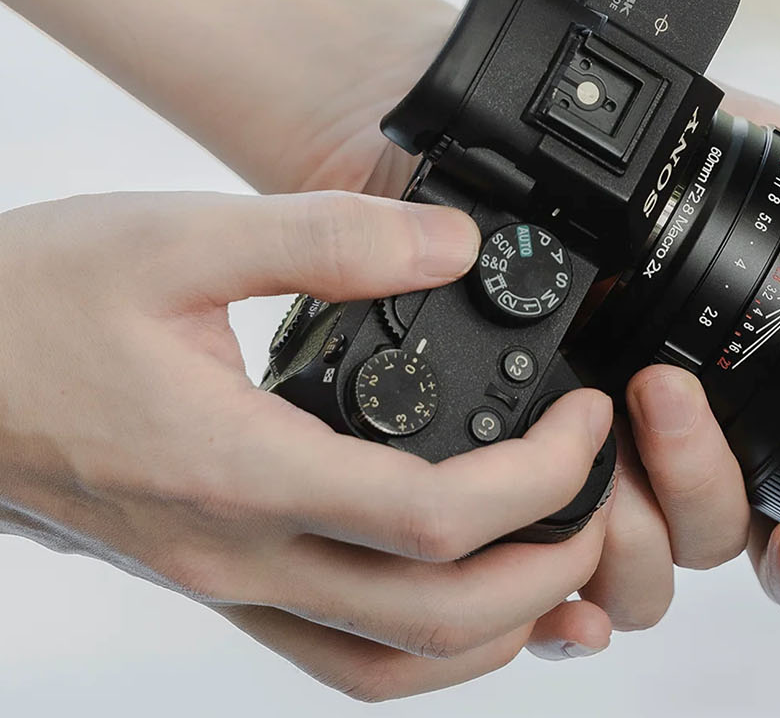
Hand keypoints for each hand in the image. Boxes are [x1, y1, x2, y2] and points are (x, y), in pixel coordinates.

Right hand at [0, 191, 614, 699]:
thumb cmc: (31, 304)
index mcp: (239, 470)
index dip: (542, 478)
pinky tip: (464, 588)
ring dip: (496, 633)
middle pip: (437, 621)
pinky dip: (423, 644)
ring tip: (559, 561)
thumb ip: (329, 237)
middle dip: (548, 567)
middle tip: (598, 495)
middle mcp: (238, 554)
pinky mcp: (217, 583)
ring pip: (390, 667)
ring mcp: (225, 585)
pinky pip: (339, 654)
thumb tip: (456, 242)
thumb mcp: (178, 237)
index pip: (435, 520)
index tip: (585, 417)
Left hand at [277, 62, 779, 630]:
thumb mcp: (775, 168)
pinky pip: (546, 591)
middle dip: (703, 486)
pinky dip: (555, 590)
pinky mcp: (518, 487)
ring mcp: (599, 483)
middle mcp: (678, 472)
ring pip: (640, 577)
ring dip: (632, 515)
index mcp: (749, 430)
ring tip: (605, 415)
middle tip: (663, 392)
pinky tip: (552, 542)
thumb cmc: (653, 170)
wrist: (518, 148)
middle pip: (719, 549)